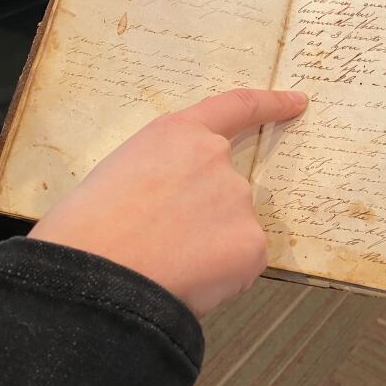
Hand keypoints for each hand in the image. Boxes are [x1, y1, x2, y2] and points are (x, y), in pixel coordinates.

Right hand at [29, 88, 307, 316]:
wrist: (97, 276)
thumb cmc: (87, 229)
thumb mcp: (117, 175)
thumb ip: (161, 176)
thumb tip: (175, 208)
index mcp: (177, 134)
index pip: (235, 107)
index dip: (270, 104)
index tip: (298, 103)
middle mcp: (216, 158)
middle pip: (227, 188)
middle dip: (205, 216)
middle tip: (162, 244)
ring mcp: (239, 200)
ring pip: (233, 229)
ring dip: (210, 248)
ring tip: (164, 265)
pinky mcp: (253, 243)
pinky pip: (241, 263)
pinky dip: (222, 277)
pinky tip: (187, 282)